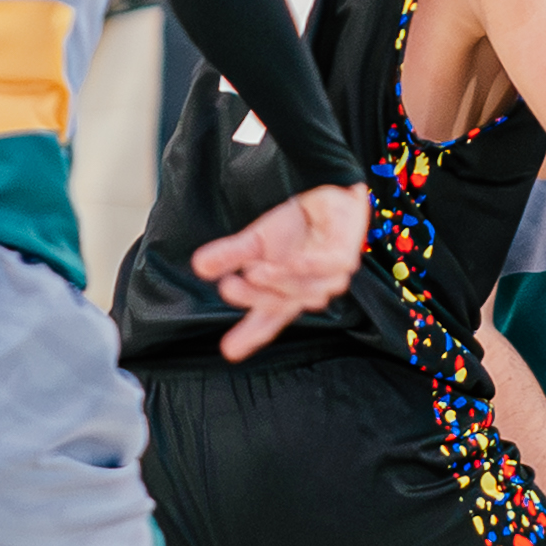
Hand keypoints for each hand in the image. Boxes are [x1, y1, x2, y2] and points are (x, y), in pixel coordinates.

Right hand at [191, 181, 371, 362]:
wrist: (331, 195)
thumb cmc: (296, 226)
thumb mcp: (256, 241)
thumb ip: (230, 255)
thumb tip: (199, 267)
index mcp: (286, 293)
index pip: (267, 319)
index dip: (251, 336)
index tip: (229, 350)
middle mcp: (309, 290)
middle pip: (282, 304)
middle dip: (254, 298)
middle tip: (227, 287)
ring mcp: (330, 276)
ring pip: (307, 289)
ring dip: (280, 282)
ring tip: (254, 271)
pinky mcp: (346, 255)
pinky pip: (332, 266)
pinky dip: (311, 265)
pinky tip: (292, 261)